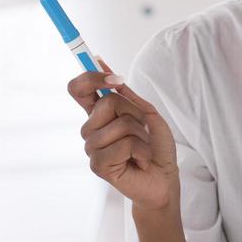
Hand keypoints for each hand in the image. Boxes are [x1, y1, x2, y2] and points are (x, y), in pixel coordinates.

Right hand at [68, 59, 178, 211]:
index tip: (114, 78)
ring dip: (141, 136)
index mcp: (98, 115)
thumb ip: (126, 93)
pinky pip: (123, 145)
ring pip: (120, 125)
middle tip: (142, 132)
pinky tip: (140, 162)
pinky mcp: (98, 165)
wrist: (164, 179)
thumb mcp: (146, 114)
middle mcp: (90, 129)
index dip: (91, 78)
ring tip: (142, 150)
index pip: (78, 89)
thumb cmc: (155, 147)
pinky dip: (141, 151)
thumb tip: (101, 62)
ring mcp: (92, 148)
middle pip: (107, 102)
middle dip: (135, 114)